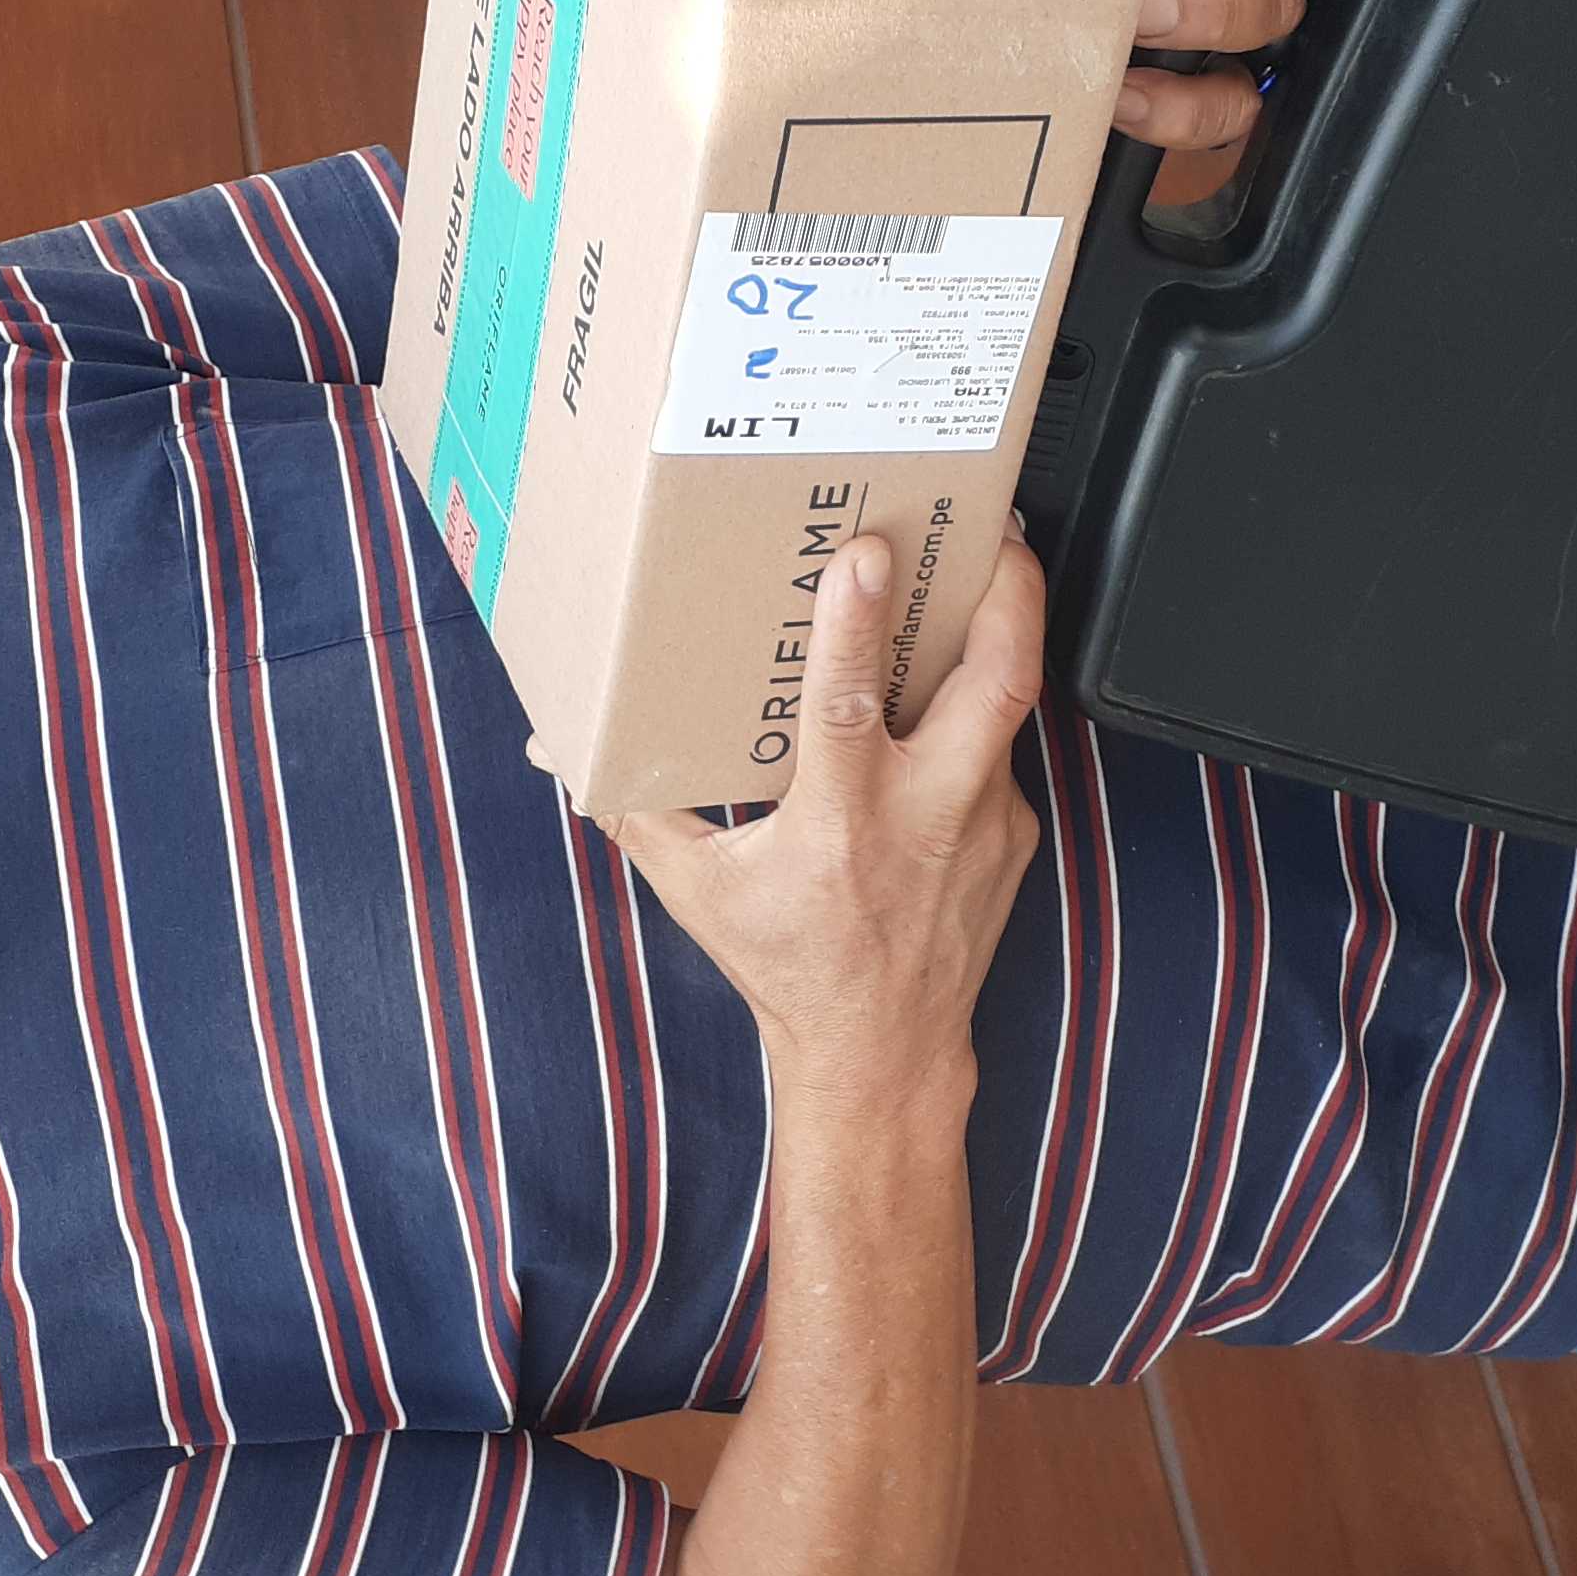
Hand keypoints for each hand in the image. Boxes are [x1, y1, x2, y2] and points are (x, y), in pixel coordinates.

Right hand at [594, 529, 1043, 1097]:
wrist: (883, 1054)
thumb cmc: (789, 968)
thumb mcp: (696, 889)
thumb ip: (633, 811)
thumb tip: (561, 754)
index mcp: (843, 824)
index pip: (854, 708)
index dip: (857, 626)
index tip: (865, 554)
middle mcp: (928, 816)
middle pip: (997, 685)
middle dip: (1005, 593)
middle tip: (990, 521)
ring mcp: (985, 823)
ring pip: (1012, 703)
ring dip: (1004, 627)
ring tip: (983, 561)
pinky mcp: (1015, 832)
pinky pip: (1000, 746)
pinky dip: (978, 704)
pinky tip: (951, 681)